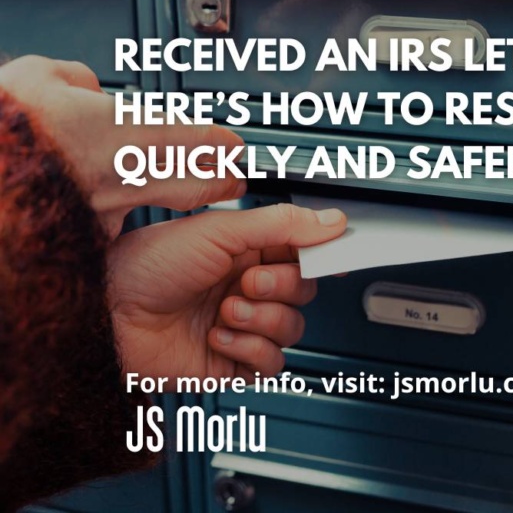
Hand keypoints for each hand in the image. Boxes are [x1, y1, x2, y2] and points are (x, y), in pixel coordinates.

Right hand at [0, 55, 244, 237]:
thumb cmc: (2, 133)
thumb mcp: (37, 79)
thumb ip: (71, 79)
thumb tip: (81, 84)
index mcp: (127, 132)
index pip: (202, 140)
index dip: (225, 143)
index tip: (234, 144)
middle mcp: (128, 176)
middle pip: (199, 184)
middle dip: (224, 182)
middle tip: (236, 179)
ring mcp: (109, 210)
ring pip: (164, 206)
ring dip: (186, 198)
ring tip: (199, 193)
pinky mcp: (85, 235)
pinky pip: (117, 225)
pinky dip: (125, 216)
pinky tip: (126, 211)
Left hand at [108, 204, 345, 382]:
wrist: (109, 317)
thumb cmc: (147, 267)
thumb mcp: (219, 232)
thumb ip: (281, 225)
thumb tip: (330, 221)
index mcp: (248, 250)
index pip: (303, 253)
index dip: (320, 255)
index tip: (333, 254)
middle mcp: (248, 286)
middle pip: (304, 291)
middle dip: (280, 286)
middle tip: (248, 280)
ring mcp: (242, 325)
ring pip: (292, 328)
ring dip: (261, 318)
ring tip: (227, 310)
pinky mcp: (234, 361)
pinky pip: (271, 362)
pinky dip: (249, 349)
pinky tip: (218, 336)